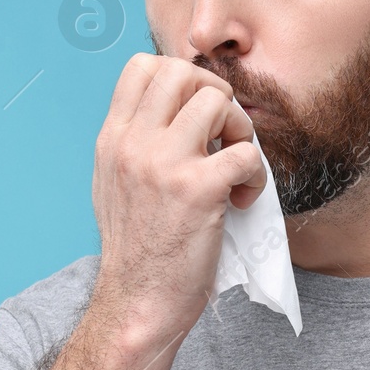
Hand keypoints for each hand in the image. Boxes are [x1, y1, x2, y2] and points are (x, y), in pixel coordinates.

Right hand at [89, 53, 266, 345]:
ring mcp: (164, 164)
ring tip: (234, 166)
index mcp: (113, 139)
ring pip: (219, 102)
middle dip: (215, 96)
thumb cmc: (136, 250)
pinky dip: (255, 175)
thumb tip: (170, 109)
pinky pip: (246, 153)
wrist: (137, 303)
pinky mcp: (198, 190)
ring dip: (241, 131)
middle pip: (184, 73)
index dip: (182, 78)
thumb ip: (135, 143)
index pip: (143, 66)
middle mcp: (134, 144)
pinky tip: (241, 199)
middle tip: (223, 136)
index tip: (195, 114)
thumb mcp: (114, 183)